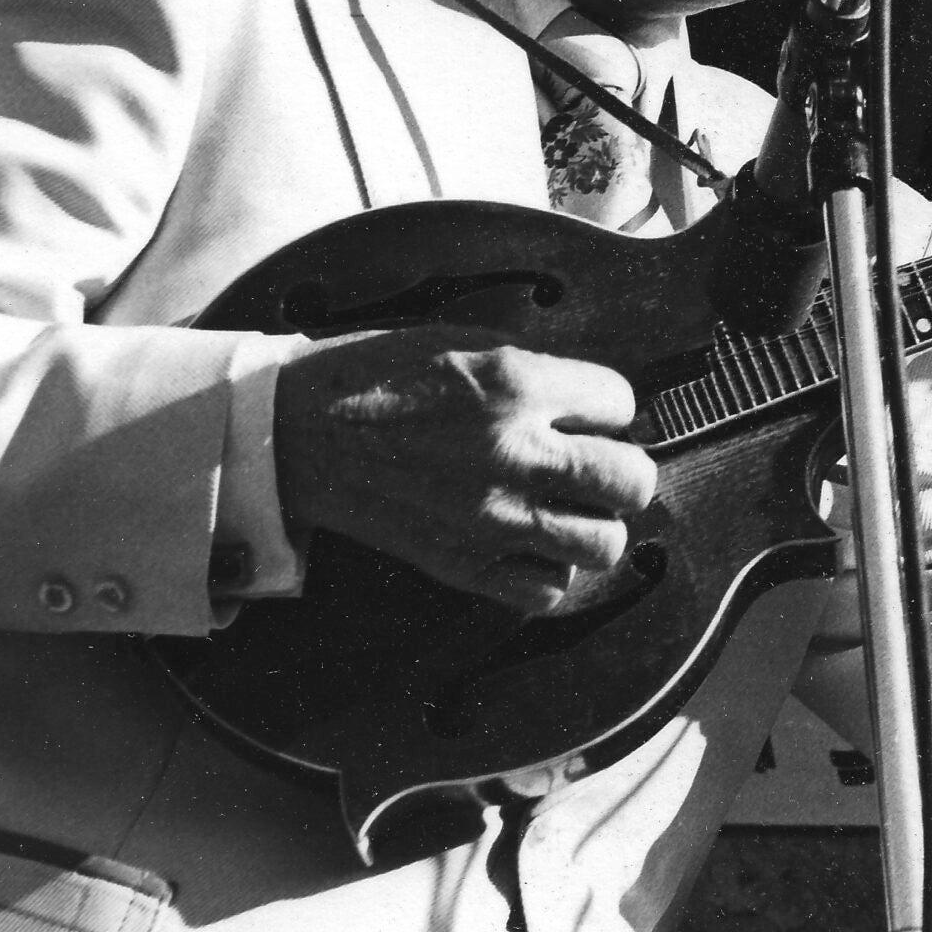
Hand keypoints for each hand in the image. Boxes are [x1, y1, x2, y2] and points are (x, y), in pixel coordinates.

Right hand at [273, 329, 658, 613]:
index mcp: (514, 383)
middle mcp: (513, 452)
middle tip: (595, 466)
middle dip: (624, 470)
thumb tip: (592, 402)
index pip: (621, 403)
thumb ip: (534, 371)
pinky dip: (550, 570)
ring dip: (595, 525)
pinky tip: (530, 544)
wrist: (299, 433)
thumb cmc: (375, 376)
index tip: (583, 412)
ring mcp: (491, 516)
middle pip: (632, 480)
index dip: (606, 406)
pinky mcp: (463, 564)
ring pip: (603, 544)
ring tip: (568, 509)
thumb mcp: (461, 341)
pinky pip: (547, 589)